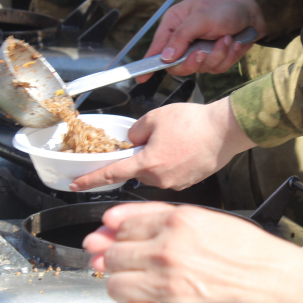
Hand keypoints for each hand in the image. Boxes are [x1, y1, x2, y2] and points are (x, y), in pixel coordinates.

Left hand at [70, 98, 255, 191]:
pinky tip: (186, 147)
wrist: (226, 130)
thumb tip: (133, 140)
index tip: (76, 185)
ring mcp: (176, 184)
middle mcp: (160, 179)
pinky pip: (172, 173)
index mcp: (148, 164)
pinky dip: (174, 162)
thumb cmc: (195, 123)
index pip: (111, 174)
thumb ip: (136, 131)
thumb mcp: (155, 117)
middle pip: (138, 170)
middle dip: (141, 156)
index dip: (90, 180)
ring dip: (159, 158)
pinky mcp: (189, 183)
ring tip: (177, 139)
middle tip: (157, 137)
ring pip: (156, 171)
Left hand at [84, 203, 302, 302]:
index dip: (111, 233)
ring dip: (121, 288)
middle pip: (113, 256)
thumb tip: (121, 225)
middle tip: (125, 266)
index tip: (109, 237)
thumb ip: (166, 219)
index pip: (120, 224)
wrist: (284, 291)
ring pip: (115, 287)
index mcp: (177, 222)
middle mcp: (167, 252)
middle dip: (114, 261)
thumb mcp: (211, 220)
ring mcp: (168, 288)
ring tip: (139, 287)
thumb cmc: (257, 256)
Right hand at [138, 0, 265, 81]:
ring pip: (199, 68)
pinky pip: (216, 68)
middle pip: (177, 66)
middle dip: (194, 61)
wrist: (253, 14)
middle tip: (203, 52)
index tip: (142, 78)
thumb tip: (165, 57)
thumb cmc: (225, 8)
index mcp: (174, 24)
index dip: (149, 64)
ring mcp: (198, 51)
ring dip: (217, 55)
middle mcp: (183, 39)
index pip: (157, 48)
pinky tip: (234, 43)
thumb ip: (181, 37)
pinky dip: (227, 57)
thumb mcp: (201, 17)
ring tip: (227, 39)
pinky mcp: (213, 59)